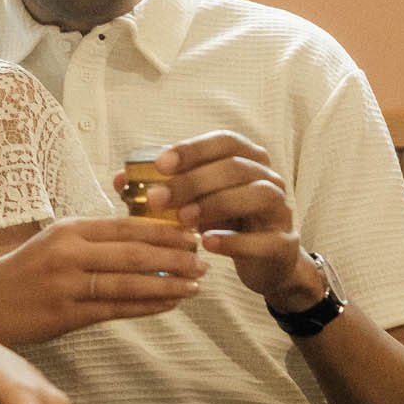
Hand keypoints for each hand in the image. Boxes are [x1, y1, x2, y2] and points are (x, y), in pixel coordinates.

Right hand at [0, 217, 205, 345]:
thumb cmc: (23, 272)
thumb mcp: (54, 242)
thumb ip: (93, 240)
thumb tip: (143, 239)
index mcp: (68, 229)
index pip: (125, 226)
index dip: (163, 230)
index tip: (191, 233)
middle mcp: (69, 252)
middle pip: (133, 253)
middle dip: (174, 257)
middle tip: (203, 260)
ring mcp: (68, 284)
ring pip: (128, 282)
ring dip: (167, 284)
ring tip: (195, 285)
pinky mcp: (67, 314)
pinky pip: (116, 309)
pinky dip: (146, 305)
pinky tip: (168, 304)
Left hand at [112, 133, 310, 304]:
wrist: (267, 261)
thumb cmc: (227, 223)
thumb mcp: (196, 201)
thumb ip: (163, 188)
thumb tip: (120, 180)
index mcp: (247, 159)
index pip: (224, 142)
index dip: (193, 149)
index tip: (160, 163)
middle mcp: (268, 178)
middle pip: (235, 167)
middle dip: (193, 181)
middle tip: (158, 198)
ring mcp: (280, 210)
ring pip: (256, 195)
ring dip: (215, 205)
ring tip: (183, 220)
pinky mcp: (283, 243)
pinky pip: (263, 239)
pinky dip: (234, 242)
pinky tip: (206, 245)